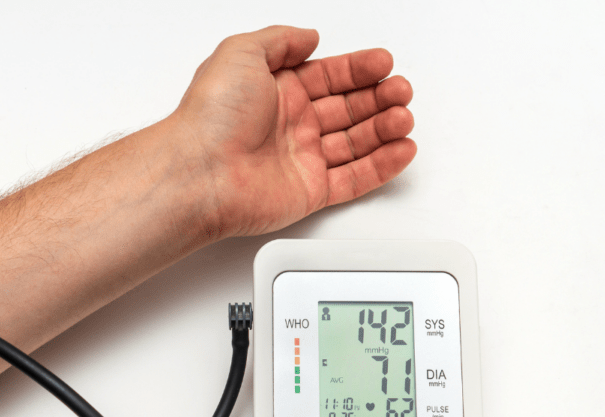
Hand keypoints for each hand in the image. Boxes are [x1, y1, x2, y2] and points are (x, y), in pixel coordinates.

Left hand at [169, 26, 415, 238]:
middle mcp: (288, 125)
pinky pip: (353, 179)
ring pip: (354, 142)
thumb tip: (307, 36)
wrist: (201, 171)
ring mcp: (299, 159)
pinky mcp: (308, 192)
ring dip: (384, 129)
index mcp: (275, 91)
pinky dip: (381, 167)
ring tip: (403, 117)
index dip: (358, 69)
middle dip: (378, 98)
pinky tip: (401, 150)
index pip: (328, 76)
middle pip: (346, 108)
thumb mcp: (240, 52)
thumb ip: (280, 40)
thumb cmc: (212, 116)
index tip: (382, 64)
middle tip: (400, 91)